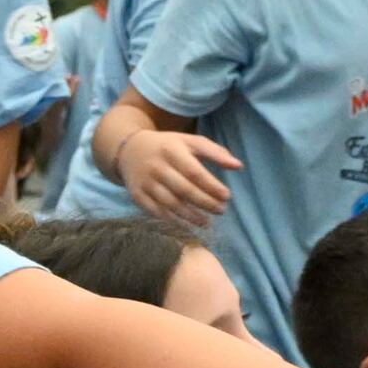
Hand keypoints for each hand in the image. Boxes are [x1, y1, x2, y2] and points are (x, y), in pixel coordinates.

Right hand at [113, 125, 240, 230]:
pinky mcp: (137, 196)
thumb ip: (215, 152)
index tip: (227, 196)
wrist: (129, 150)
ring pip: (170, 204)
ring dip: (190, 216)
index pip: (194, 171)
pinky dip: (172, 221)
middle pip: (183, 189)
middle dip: (204, 202)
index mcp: (171, 150)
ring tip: (206, 222)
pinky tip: (187, 225)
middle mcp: (156, 167)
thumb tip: (238, 166)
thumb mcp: (189, 141)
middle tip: (221, 210)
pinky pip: (156, 212)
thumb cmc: (168, 146)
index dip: (211, 186)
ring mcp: (145, 183)